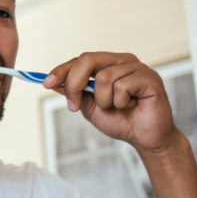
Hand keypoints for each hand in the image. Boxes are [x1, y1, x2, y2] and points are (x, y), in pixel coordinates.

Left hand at [43, 52, 178, 153]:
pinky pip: (122, 86)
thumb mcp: (90, 107)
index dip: (61, 70)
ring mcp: (137, 67)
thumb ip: (75, 92)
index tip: (46, 83)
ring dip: (104, 100)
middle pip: (88, 59)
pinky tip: (131, 105)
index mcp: (108, 64)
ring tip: (117, 107)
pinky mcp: (150, 77)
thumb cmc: (121, 120)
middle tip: (74, 105)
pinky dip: (121, 102)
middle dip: (75, 83)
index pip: (80, 60)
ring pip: (104, 77)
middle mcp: (122, 61)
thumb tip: (54, 82)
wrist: (145, 138)